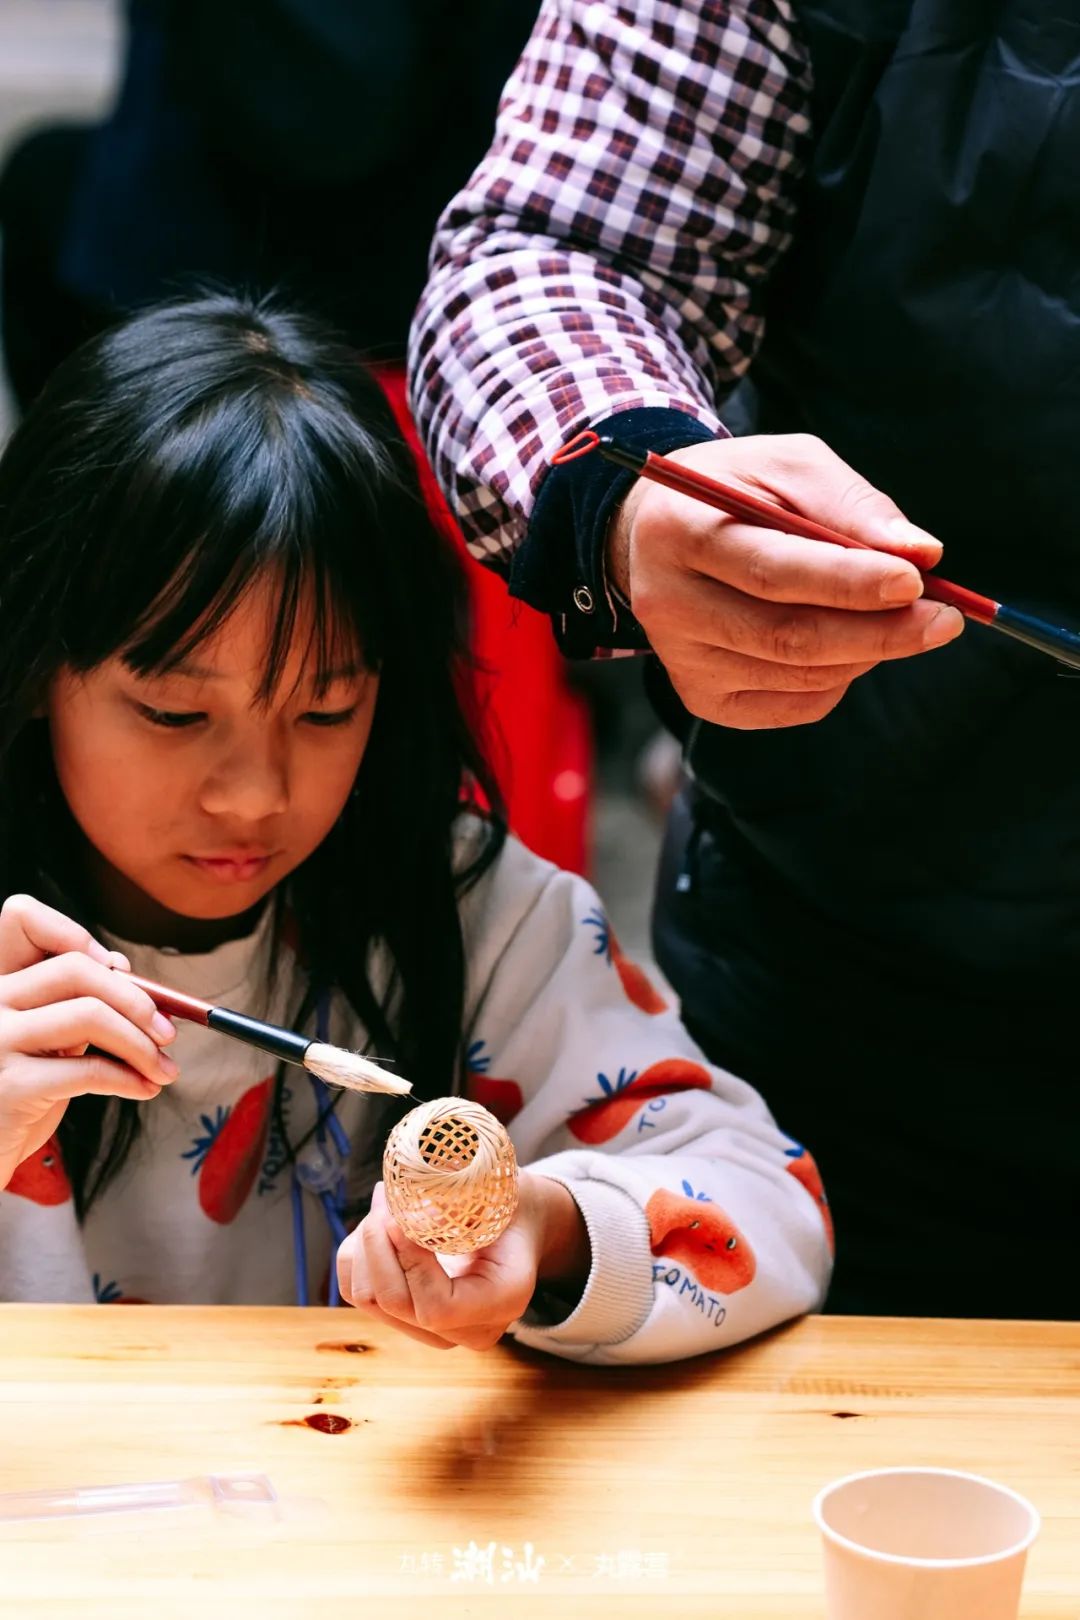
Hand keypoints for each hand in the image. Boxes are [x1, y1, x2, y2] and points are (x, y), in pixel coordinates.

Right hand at [0, 895, 177, 1190]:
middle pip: (76, 968)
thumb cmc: (17, 1093)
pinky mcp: (9, 1086)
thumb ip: (72, 1002)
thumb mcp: (42, 1039)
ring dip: (142, 1044)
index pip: (21, 918)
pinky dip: (130, 1078)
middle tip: (167, 1031)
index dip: (76, 934)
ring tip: (163, 1068)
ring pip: (90, 1015)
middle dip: (136, 999)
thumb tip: (121, 966)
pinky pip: (88, 1070)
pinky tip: (145, 1088)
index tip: (117, 969)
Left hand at [337, 1174, 590, 1349]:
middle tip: (384, 1197)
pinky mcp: (409, 1320)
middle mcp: (470, 1331)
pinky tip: (377, 1226)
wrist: (517, 1225)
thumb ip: (457, 1204)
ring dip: (366, 1246)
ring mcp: (437, 1331)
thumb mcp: (498, 1192)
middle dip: (378, 1245)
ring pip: (368, 1298)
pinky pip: (359, 1292)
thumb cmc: (510, 1201)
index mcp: (503, 1300)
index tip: (400, 1217)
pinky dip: (358, 1256)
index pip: (436, 1308)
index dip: (409, 1261)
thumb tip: (405, 1219)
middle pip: (394, 1303)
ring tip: (384, 1205)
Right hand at [608, 433, 964, 728]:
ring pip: (796, 676)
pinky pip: (793, 704)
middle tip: (943, 620)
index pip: (771, 570)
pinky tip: (850, 643)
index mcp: (679, 532)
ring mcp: (681, 660)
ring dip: (866, 652)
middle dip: (877, 632)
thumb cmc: (739, 491)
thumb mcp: (788, 466)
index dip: (847, 581)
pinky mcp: (702, 698)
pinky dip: (841, 678)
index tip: (915, 581)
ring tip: (902, 620)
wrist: (660, 535)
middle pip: (785, 636)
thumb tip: (920, 555)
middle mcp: (667, 605)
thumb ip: (851, 504)